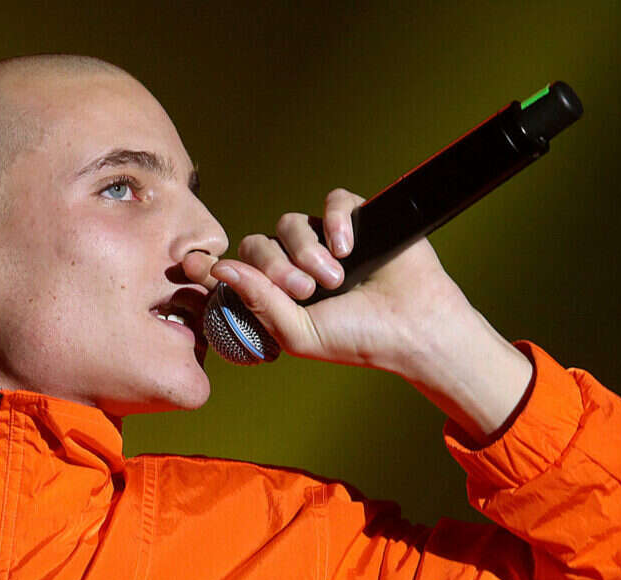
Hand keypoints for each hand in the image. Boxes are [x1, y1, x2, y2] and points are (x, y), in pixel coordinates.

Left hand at [183, 189, 533, 442]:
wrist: (413, 329)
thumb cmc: (355, 338)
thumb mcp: (297, 331)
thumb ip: (257, 300)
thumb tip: (218, 269)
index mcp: (279, 293)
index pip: (240, 268)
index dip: (231, 268)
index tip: (208, 270)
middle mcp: (297, 264)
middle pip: (259, 243)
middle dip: (276, 266)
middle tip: (306, 289)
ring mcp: (326, 241)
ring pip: (290, 223)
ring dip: (307, 250)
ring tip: (335, 277)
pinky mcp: (357, 220)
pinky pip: (332, 201)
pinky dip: (334, 221)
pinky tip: (347, 248)